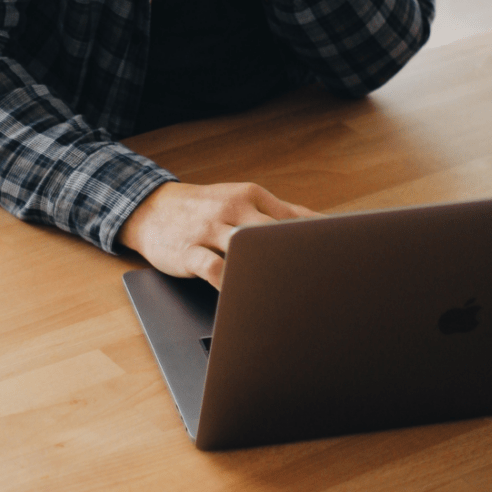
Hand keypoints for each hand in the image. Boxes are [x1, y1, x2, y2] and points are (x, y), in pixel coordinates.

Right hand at [117, 181, 318, 288]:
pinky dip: (230, 282)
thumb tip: (323, 221)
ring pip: (245, 247)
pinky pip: (213, 268)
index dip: (317, 241)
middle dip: (297, 257)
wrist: (152, 208)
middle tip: (320, 282)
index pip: (292, 218)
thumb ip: (282, 211)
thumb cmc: (205, 208)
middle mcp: (233, 209)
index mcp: (251, 196)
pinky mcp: (188, 250)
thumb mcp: (242, 200)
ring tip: (287, 293)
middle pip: (275, 233)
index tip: (338, 260)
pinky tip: (242, 295)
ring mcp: (209, 228)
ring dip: (266, 270)